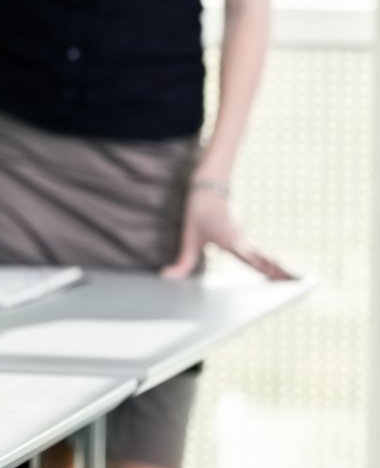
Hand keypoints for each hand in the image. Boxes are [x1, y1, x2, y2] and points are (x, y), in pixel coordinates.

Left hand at [160, 184, 293, 279]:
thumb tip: (167, 276)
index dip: (266, 268)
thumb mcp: (189, 236)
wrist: (210, 185)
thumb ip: (183, 261)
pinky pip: (264, 251)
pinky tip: (283, 271)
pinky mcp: (248, 235)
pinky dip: (275, 261)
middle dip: (282, 270)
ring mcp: (248, 236)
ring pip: (268, 254)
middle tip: (300, 282)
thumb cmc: (198, 210)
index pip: (252, 258)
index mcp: (230, 240)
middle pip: (266, 257)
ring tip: (300, 279)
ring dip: (282, 266)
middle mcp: (243, 238)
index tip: (279, 277)